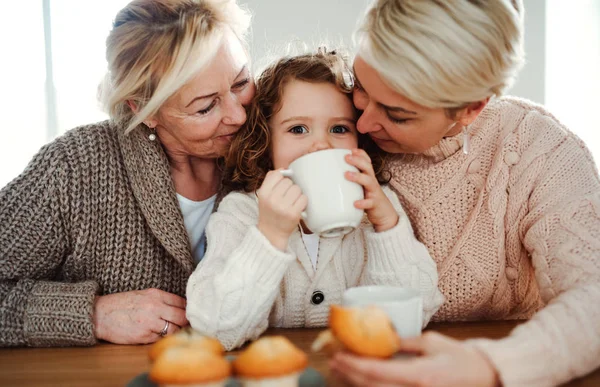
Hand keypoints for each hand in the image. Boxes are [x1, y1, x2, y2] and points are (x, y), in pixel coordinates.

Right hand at [93, 288, 187, 343]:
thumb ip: (161, 300)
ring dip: (174, 332)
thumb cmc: (121, 304)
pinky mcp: (143, 336)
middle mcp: (155, 307)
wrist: (100, 314)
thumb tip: (181, 307)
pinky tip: (157, 335)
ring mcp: (150, 322)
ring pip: (173, 330)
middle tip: (184, 325)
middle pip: (182, 317)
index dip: (187, 310)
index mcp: (156, 295)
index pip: (182, 303)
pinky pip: (161, 339)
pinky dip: (162, 338)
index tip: (188, 314)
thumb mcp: (143, 295)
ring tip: (170, 331)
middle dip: (185, 322)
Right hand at [257, 170, 307, 249]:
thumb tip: (285, 169)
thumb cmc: (270, 212)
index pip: (277, 175)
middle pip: (289, 182)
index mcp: (263, 193)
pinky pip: (304, 198)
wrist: (271, 233)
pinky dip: (303, 202)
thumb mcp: (264, 195)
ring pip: (297, 189)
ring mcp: (283, 207)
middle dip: (290, 188)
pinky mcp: (293, 214)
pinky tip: (297, 207)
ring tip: (292, 203)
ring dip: (297, 195)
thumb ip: (271, 180)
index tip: (281, 187)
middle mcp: (272, 199)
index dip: (282, 180)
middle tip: (286, 198)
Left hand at [330, 332, 499, 386]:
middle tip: (333, 361)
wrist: (488, 380)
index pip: (377, 373)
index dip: (353, 365)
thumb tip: (381, 338)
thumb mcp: (433, 343)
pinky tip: (362, 380)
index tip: (338, 354)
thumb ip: (406, 343)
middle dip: (349, 375)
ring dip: (355, 384)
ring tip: (341, 370)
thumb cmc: (462, 359)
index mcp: (420, 376)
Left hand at [345, 149, 397, 231]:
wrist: (384, 214)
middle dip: (357, 161)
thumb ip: (352, 181)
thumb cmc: (369, 198)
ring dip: (358, 177)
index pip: (367, 162)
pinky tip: (355, 203)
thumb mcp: (361, 187)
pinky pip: (369, 202)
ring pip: (369, 182)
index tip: (351, 149)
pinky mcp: (375, 204)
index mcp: (368, 177)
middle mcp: (372, 182)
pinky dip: (362, 202)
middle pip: (368, 167)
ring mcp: (374, 192)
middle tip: (346, 157)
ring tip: (347, 175)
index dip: (361, 154)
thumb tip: (330, 176)